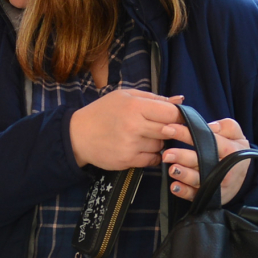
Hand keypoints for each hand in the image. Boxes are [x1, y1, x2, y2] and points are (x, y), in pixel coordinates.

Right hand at [69, 88, 183, 171]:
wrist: (78, 135)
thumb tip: (180, 99)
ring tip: (144, 136)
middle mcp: (134, 126)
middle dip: (168, 129)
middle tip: (159, 127)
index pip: (171, 113)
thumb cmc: (102, 112)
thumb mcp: (125, 96)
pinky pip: (152, 160)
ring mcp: (131, 145)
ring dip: (158, 142)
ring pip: (161, 145)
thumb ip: (153, 98)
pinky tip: (141, 148)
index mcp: (135, 106)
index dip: (178, 115)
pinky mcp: (128, 161)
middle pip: (169, 130)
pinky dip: (152, 155)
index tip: (176, 117)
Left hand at [163, 117, 251, 202]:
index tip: (169, 129)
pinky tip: (175, 186)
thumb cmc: (235, 151)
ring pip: (198, 180)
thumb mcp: (236, 134)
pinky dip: (185, 192)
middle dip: (183, 157)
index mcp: (230, 150)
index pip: (208, 140)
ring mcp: (217, 184)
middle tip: (167, 153)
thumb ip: (225, 126)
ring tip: (172, 169)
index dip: (187, 134)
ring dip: (184, 175)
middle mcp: (224, 168)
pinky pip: (196, 196)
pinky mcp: (211, 197)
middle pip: (202, 162)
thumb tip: (209, 127)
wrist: (244, 177)